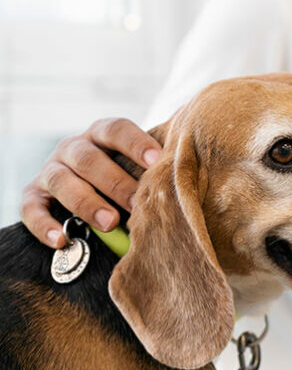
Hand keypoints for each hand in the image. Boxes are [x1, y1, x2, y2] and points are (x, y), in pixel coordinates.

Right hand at [20, 118, 161, 247]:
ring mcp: (50, 171)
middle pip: (89, 159)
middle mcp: (72, 148)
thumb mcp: (135, 167)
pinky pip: (31, 208)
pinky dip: (45, 224)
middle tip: (137, 205)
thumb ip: (153, 169)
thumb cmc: (123, 177)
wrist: (85, 191)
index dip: (136, 143)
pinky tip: (62, 240)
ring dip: (87, 203)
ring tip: (110, 223)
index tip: (157, 160)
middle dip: (115, 182)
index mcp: (101, 135)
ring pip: (62, 181)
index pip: (116, 130)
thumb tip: (182, 182)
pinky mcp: (33, 196)